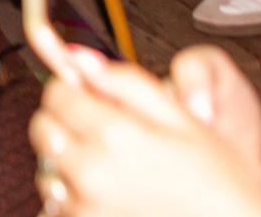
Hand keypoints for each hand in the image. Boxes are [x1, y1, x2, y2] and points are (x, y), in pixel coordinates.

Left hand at [29, 43, 260, 216]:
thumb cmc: (217, 183)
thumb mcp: (181, 119)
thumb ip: (126, 82)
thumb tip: (80, 58)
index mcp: (114, 134)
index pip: (57, 94)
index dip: (72, 89)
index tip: (86, 96)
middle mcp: (91, 172)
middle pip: (44, 129)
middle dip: (65, 123)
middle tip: (100, 132)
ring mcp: (84, 208)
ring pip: (46, 170)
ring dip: (67, 165)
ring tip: (110, 171)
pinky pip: (55, 208)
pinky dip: (72, 201)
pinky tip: (106, 199)